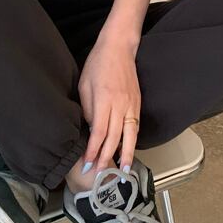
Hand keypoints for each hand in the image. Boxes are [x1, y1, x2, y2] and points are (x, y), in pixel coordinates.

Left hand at [78, 35, 140, 174]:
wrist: (118, 48)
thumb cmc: (98, 64)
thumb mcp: (84, 85)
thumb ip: (88, 109)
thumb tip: (90, 129)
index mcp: (104, 99)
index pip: (99, 132)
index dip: (94, 150)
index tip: (88, 163)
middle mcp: (120, 104)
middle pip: (115, 137)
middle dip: (107, 158)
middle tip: (101, 174)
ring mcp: (131, 104)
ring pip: (130, 135)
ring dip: (126, 154)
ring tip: (124, 170)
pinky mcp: (137, 103)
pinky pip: (135, 126)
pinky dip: (132, 141)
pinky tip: (128, 151)